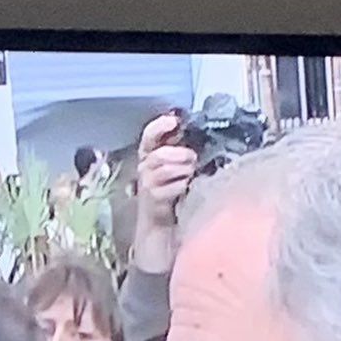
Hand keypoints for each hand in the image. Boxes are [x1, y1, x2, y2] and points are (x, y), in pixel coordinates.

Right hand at [135, 113, 197, 231]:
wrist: (159, 218)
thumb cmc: (169, 186)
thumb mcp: (172, 163)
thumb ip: (178, 147)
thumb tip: (195, 130)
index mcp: (148, 153)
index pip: (149, 134)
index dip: (160, 126)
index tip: (174, 121)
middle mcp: (144, 166)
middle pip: (160, 154)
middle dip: (180, 154)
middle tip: (193, 157)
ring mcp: (147, 183)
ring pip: (166, 169)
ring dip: (184, 169)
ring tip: (192, 171)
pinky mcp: (153, 198)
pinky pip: (173, 187)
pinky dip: (183, 185)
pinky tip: (188, 186)